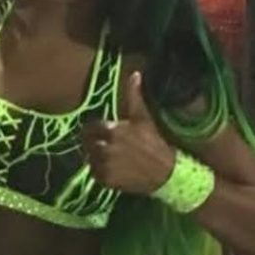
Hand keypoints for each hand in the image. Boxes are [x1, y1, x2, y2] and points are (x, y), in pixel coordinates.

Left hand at [82, 72, 175, 193]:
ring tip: (114, 159)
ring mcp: (105, 164)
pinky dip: (101, 172)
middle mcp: (105, 147)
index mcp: (112, 130)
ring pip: (90, 159)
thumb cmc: (154, 142)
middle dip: (94, 144)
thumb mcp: (144, 118)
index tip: (101, 134)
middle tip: (107, 147)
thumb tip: (134, 74)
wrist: (167, 173)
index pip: (89, 129)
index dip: (94, 132)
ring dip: (97, 158)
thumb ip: (134, 96)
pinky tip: (115, 170)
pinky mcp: (106, 180)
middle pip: (88, 144)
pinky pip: (95, 174)